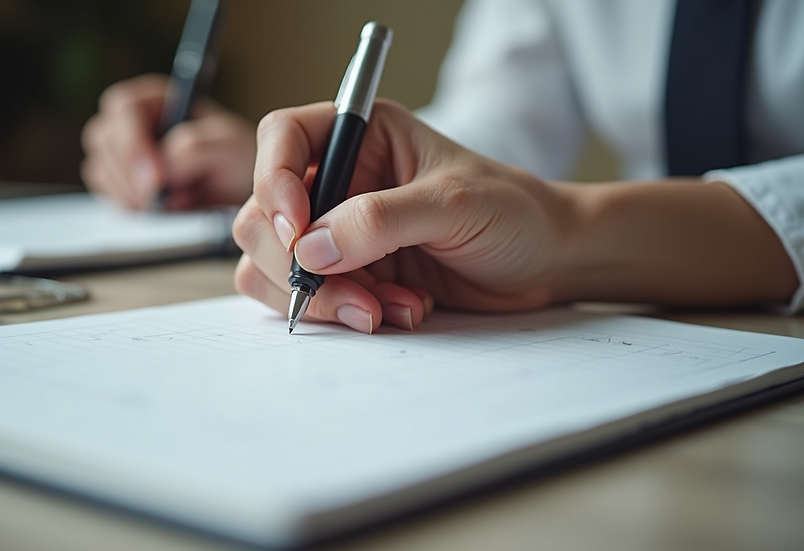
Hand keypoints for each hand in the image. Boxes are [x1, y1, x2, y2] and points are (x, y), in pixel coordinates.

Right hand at [81, 74, 255, 209]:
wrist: (237, 193)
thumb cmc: (236, 160)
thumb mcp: (229, 147)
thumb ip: (196, 148)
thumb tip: (164, 168)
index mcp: (156, 99)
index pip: (124, 107)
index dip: (134, 142)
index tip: (157, 178)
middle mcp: (131, 122)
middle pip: (103, 139)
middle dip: (130, 174)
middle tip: (160, 202)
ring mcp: (121, 154)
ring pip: (101, 170)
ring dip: (131, 194)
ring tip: (170, 206)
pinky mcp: (119, 184)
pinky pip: (108, 196)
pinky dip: (130, 208)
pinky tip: (160, 212)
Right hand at [233, 99, 796, 333]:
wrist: (546, 263)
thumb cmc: (513, 212)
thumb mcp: (451, 205)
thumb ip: (379, 220)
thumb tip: (309, 247)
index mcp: (361, 135)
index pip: (282, 138)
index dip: (274, 182)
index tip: (300, 230)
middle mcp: (339, 180)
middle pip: (263, 214)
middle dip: (299, 263)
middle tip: (354, 291)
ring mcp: (336, 232)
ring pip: (274, 264)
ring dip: (323, 297)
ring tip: (386, 308)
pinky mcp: (345, 275)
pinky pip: (306, 299)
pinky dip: (341, 313)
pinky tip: (398, 310)